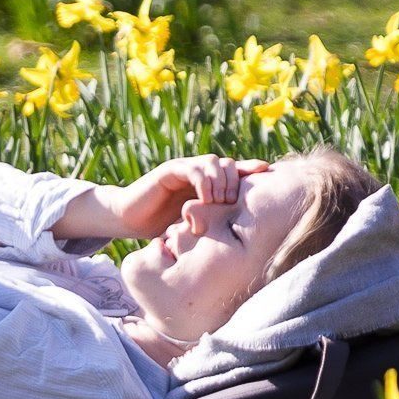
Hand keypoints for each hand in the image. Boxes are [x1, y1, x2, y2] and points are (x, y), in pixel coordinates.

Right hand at [94, 155, 264, 240]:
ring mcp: (184, 169)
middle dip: (236, 181)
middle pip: (228, 164)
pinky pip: (192, 168)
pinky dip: (203, 181)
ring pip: (213, 162)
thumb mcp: (196, 226)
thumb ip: (215, 223)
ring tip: (219, 202)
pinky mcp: (169, 171)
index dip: (252, 171)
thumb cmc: (162, 226)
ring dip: (221, 181)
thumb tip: (243, 236)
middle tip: (234, 203)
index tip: (268, 177)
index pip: (236, 171)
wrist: (130, 220)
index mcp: (208, 184)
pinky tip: (205, 199)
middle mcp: (198, 173)